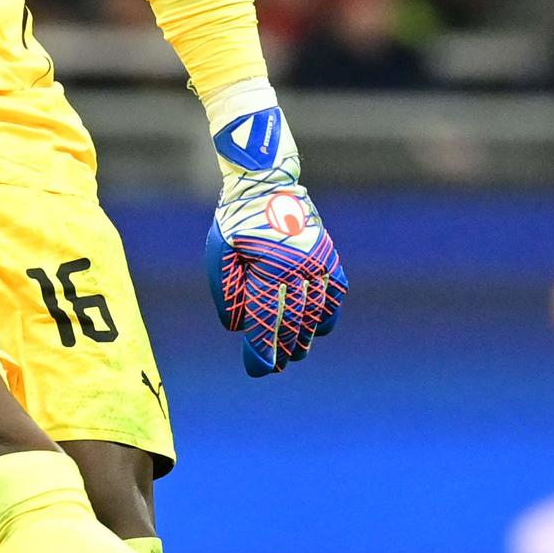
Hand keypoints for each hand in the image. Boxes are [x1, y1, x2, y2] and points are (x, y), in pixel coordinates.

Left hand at [205, 102, 345, 375]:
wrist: (266, 183)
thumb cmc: (235, 223)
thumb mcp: (219, 257)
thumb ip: (228, 295)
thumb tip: (241, 329)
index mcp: (267, 268)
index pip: (266, 322)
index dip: (263, 351)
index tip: (260, 370)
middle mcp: (298, 268)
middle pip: (293, 324)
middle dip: (283, 350)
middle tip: (274, 367)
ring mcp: (318, 263)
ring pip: (316, 314)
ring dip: (305, 338)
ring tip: (294, 354)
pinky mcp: (328, 257)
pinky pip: (334, 295)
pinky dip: (327, 314)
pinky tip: (317, 329)